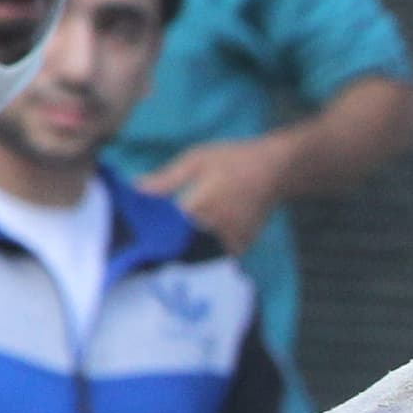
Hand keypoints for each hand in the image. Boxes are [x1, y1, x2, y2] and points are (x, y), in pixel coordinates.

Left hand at [138, 136, 296, 253]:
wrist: (275, 169)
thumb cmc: (233, 159)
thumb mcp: (196, 159)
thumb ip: (167, 178)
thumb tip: (136, 189)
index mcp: (199, 204)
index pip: (166, 226)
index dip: (155, 227)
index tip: (145, 229)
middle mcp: (215, 224)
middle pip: (183, 240)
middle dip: (173, 236)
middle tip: (163, 234)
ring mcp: (231, 236)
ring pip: (203, 249)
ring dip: (193, 245)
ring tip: (185, 237)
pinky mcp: (244, 242)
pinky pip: (222, 252)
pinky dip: (214, 248)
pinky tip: (210, 237)